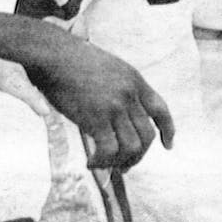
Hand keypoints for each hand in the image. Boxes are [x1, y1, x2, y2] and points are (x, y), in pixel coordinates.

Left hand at [0, 41, 49, 159]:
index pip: (6, 76)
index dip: (28, 93)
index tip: (44, 112)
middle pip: (13, 70)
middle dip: (32, 92)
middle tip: (47, 119)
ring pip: (6, 67)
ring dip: (22, 87)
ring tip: (35, 112)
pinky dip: (9, 83)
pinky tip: (9, 102)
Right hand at [27, 35, 174, 170]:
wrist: (53, 55)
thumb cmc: (71, 61)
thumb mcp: (108, 67)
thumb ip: (119, 87)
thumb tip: (119, 115)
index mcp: (134, 80)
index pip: (161, 109)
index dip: (167, 129)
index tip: (168, 145)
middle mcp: (129, 94)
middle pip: (146, 135)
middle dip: (138, 155)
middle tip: (124, 165)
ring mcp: (115, 106)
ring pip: (132, 147)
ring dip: (120, 162)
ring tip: (104, 165)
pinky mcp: (97, 117)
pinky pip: (109, 150)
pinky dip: (101, 162)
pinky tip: (90, 163)